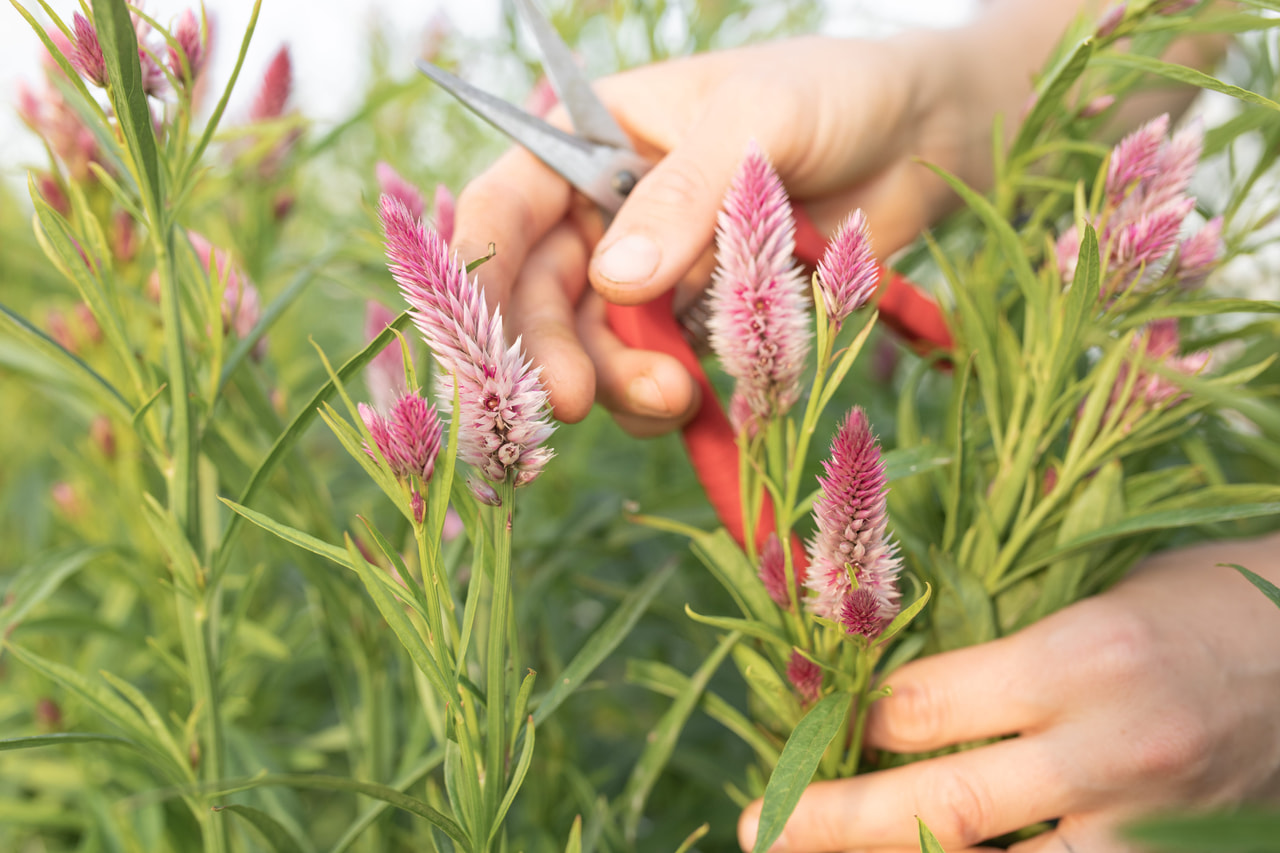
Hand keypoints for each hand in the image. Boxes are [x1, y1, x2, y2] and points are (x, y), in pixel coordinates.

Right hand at [451, 9, 1065, 435]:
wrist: (922, 140)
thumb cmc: (833, 94)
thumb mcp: (756, 120)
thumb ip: (685, 195)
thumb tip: (615, 283)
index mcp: (592, 141)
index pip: (504, 206)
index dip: (482, 272)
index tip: (483, 340)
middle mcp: (604, 212)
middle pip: (539, 295)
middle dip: (551, 352)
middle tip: (572, 403)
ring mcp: (650, 274)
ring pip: (595, 347)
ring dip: (617, 384)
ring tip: (677, 397)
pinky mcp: (698, 322)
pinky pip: (655, 372)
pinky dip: (664, 397)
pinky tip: (699, 401)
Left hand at [737, 534, 1279, 851]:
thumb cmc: (1214, 601)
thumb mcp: (1102, 588)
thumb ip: (1003, 642)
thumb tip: (895, 679)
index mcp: (1080, 656)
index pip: (921, 708)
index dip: (845, 729)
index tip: (798, 735)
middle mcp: (1109, 751)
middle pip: (938, 809)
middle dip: (833, 825)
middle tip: (762, 829)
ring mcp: (1148, 827)